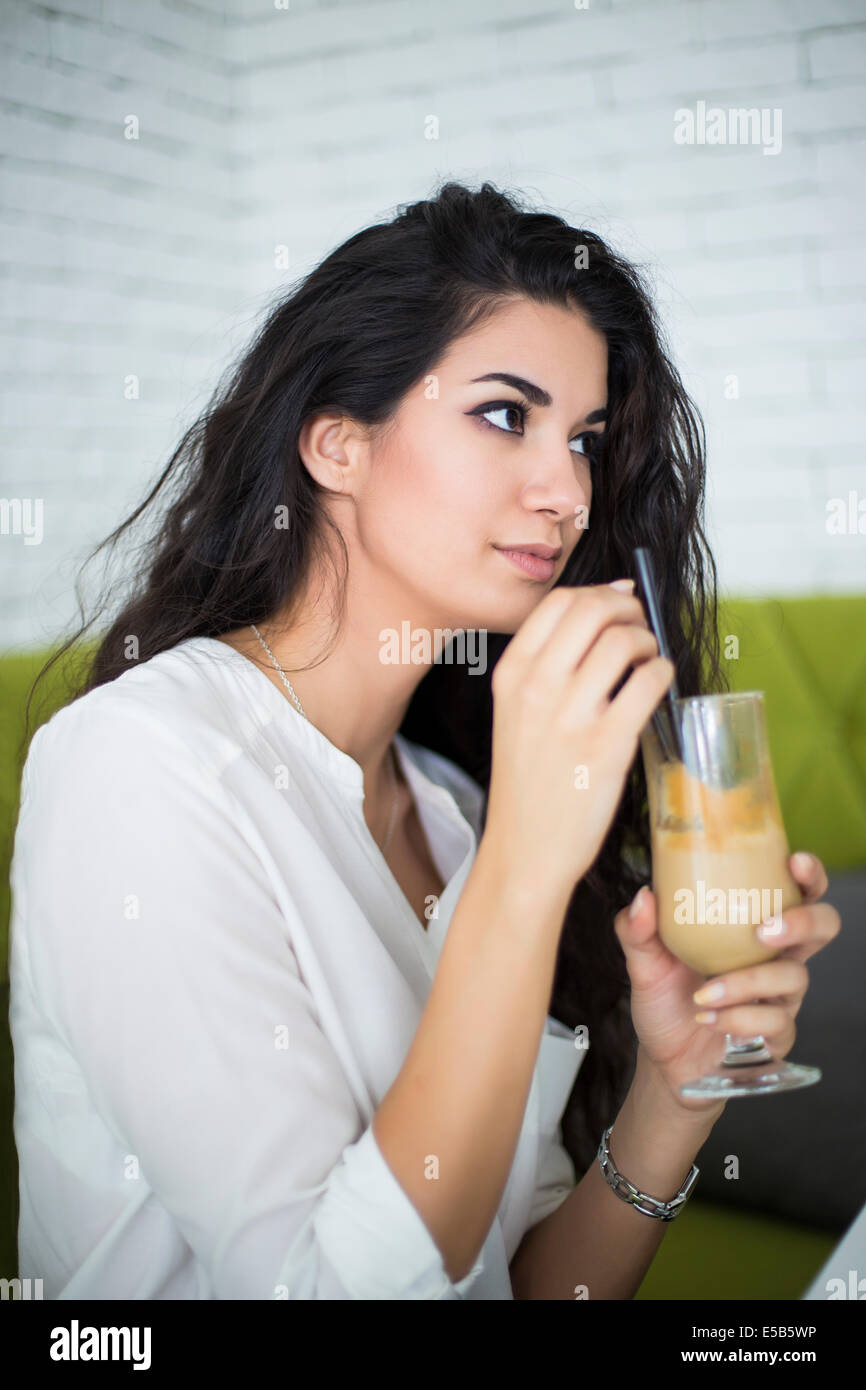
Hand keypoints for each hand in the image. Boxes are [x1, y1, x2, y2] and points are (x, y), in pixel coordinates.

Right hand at [484, 580, 674, 902]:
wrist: (525, 848)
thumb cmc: (528, 778)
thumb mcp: (516, 710)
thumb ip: (548, 662)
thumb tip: (609, 603)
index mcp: (512, 674)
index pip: (560, 602)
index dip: (600, 593)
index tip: (619, 605)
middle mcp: (537, 688)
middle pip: (594, 609)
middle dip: (629, 609)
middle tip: (639, 629)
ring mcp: (571, 716)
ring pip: (624, 641)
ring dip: (648, 642)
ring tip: (648, 662)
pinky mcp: (607, 745)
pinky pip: (649, 683)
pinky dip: (662, 674)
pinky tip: (657, 687)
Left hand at [613, 851, 841, 1115]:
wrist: (663, 1058)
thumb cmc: (665, 999)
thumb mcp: (644, 960)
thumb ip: (637, 928)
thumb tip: (644, 896)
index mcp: (750, 926)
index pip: (795, 891)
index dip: (807, 876)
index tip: (794, 863)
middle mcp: (775, 956)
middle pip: (822, 926)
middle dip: (803, 921)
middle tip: (765, 930)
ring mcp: (780, 995)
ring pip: (793, 976)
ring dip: (747, 983)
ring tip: (705, 992)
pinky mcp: (777, 1033)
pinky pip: (776, 1021)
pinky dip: (739, 1018)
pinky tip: (709, 1018)